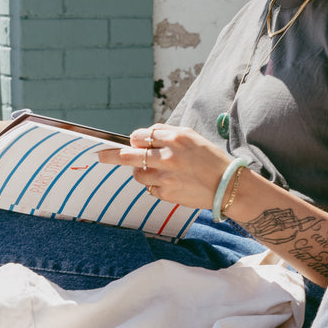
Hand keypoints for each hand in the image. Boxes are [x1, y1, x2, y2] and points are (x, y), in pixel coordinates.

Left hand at [97, 124, 228, 211]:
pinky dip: (155, 185)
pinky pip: (150, 188)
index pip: (141, 136)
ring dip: (141, 171)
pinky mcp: (166, 193)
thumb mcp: (192, 137)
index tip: (134, 143)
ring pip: (137, 174)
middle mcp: (167, 156)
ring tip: (156, 171)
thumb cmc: (211, 159)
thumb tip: (145, 137)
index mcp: (175, 138)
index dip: (136, 140)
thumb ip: (168, 134)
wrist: (228, 186)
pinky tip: (170, 183)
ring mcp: (165, 176)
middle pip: (128, 154)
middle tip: (99, 156)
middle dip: (111, 155)